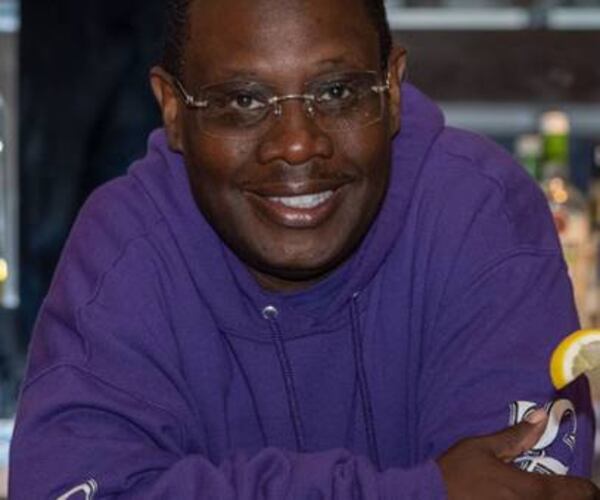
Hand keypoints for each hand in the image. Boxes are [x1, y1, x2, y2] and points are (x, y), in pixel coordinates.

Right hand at [437, 409, 599, 499]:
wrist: (429, 496)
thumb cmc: (454, 472)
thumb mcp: (481, 447)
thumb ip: (515, 436)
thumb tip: (540, 417)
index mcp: (530, 490)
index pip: (577, 492)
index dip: (585, 487)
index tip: (581, 483)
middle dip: (570, 496)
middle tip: (560, 488)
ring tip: (541, 494)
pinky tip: (519, 498)